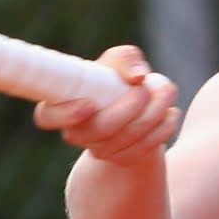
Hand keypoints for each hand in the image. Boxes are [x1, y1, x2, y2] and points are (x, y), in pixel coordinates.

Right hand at [32, 45, 178, 164]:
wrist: (137, 107)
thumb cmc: (118, 78)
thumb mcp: (119, 61)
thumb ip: (126, 59)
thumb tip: (137, 77)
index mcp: (62, 105)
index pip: (47, 116)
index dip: (65, 115)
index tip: (88, 105)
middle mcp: (77, 133)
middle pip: (99, 130)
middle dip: (127, 110)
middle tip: (145, 89)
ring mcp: (99, 150)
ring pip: (125, 141)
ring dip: (152, 115)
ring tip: (167, 92)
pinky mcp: (123, 160)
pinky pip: (142, 150)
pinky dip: (162, 130)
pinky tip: (171, 113)